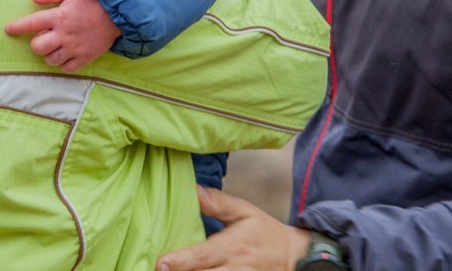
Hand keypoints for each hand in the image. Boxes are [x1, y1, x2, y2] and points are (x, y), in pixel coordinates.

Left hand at [4, 0, 120, 71]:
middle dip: (35, 44)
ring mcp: (75, 48)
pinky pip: (66, 68)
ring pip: (50, 60)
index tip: (8, 30)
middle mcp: (64, 34)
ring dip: (48, 54)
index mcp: (59, 16)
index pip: (31, 23)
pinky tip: (65, 55)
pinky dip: (62, 64)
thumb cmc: (92, 1)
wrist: (117, 13)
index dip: (17, 27)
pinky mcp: (85, 57)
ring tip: (54, 46)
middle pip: (38, 47)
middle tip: (43, 38)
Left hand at [156, 186, 310, 270]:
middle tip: (157, 270)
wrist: (294, 257)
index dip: (180, 261)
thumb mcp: (245, 212)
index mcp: (231, 247)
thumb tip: (192, 189)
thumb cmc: (264, 233)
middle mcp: (233, 269)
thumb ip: (218, 203)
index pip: (202, 256)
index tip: (161, 263)